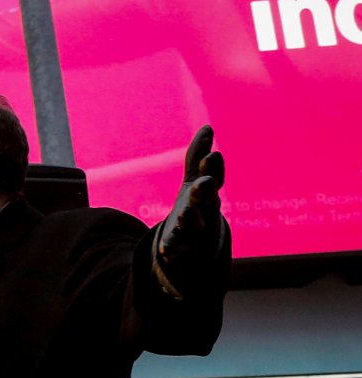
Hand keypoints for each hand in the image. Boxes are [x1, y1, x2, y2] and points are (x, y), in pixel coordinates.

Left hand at [152, 124, 227, 299]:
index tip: (213, 155)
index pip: (214, 177)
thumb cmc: (196, 204)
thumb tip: (208, 127)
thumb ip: (198, 157)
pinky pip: (178, 249)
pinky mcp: (182, 248)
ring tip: (183, 215)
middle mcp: (206, 212)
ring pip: (194, 227)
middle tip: (203, 183)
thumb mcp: (195, 179)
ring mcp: (195, 231)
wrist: (196, 241)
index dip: (213, 167)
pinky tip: (164, 250)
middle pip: (207, 201)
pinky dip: (172, 249)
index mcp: (208, 193)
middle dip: (204, 192)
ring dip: (189, 221)